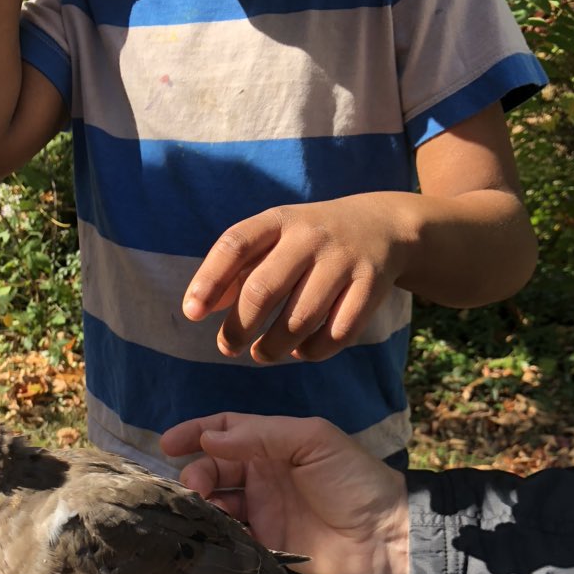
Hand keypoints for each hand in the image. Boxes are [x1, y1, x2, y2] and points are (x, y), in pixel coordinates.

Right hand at [161, 413, 409, 573]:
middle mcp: (262, 476)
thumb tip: (211, 438)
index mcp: (273, 445)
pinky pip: (231, 540)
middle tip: (193, 488)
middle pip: (214, 469)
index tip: (168, 444)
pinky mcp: (266, 547)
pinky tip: (210, 539)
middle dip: (196, 474)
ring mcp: (263, 512)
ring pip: (217, 505)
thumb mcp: (312, 442)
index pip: (225, 431)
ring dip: (202, 506)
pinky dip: (217, 538)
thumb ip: (262, 435)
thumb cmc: (354, 479)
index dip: (195, 433)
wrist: (387, 535)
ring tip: (199, 513)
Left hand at [182, 193, 414, 362]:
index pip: (235, 245)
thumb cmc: (309, 241)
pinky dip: (312, 352)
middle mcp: (310, 237)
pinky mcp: (371, 287)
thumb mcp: (273, 241)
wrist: (382, 227)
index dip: (209, 281)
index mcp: (278, 220)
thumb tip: (197, 308)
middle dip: (238, 328)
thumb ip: (235, 271)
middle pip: (263, 290)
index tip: (192, 314)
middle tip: (227, 348)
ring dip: (272, 347)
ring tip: (261, 353)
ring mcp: (343, 262)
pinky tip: (300, 350)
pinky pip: (336, 334)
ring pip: (299, 320)